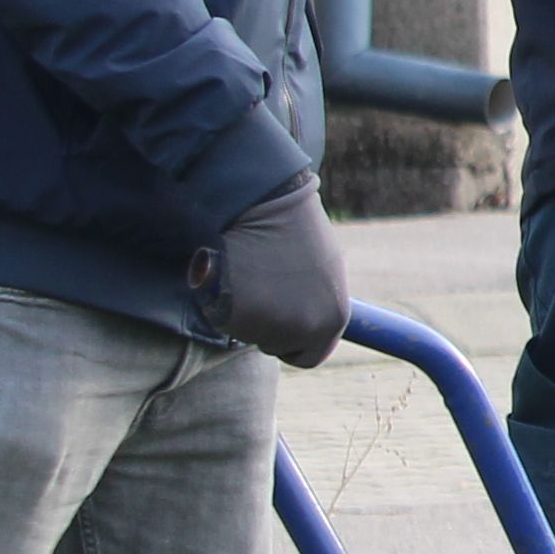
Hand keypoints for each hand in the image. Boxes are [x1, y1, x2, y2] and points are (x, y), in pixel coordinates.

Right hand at [195, 176, 349, 369]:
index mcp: (333, 318)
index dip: (295, 341)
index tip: (283, 319)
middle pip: (276, 345)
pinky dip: (221, 303)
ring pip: (247, 333)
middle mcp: (304, 328)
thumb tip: (315, 323)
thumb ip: (320, 303)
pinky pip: (222, 321)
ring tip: (249, 271)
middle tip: (263, 284)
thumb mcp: (326, 270)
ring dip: (244, 311)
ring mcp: (268, 324)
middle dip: (267, 323)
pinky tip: (230, 273)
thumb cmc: (295, 227)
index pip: (310, 355)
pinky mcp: (232, 315)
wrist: (263, 198)